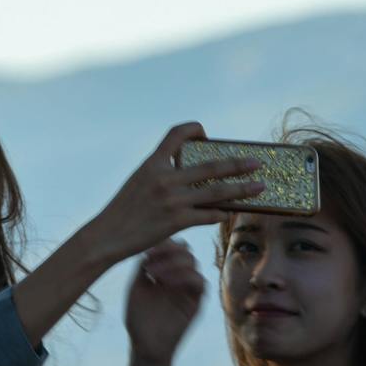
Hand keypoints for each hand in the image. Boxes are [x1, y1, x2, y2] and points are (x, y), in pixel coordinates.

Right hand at [87, 123, 262, 263]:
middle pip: (210, 165)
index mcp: (152, 163)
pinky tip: (229, 213)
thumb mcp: (137, 182)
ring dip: (242, 188)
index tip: (206, 135)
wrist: (106, 236)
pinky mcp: (175, 221)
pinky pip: (207, 215)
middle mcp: (163, 177)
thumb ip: (160, 174)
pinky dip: (221, 213)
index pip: (176, 134)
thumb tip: (187, 172)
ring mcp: (171, 199)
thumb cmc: (122, 211)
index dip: (194, 129)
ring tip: (260, 186)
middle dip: (237, 163)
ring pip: (216, 191)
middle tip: (256, 162)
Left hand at [125, 239, 206, 365]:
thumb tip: (149, 246)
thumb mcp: (136, 289)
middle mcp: (179, 278)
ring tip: (152, 274)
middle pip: (185, 250)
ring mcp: (188, 290)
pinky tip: (164, 283)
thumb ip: (142, 268)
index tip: (145, 249)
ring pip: (193, 263)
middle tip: (149, 258)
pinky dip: (183, 276)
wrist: (146, 348)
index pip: (172, 247)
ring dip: (172, 263)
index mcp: (165, 272)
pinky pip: (199, 282)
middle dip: (168, 250)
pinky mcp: (196, 303)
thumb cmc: (138, 320)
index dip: (162, 243)